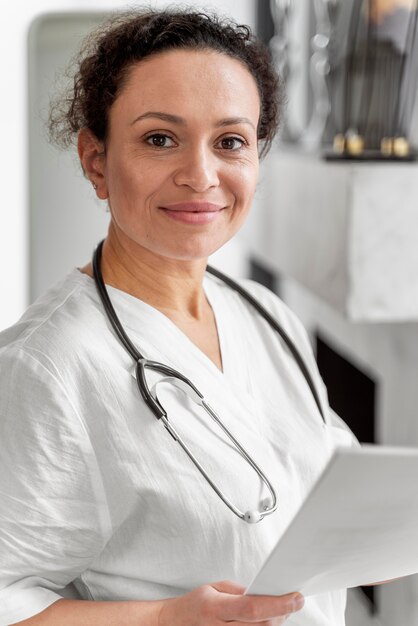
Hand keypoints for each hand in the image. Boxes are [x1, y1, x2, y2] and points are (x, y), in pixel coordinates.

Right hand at [158, 580, 303, 624]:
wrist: (173, 625)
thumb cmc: (194, 605)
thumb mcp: (214, 588)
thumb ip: (239, 591)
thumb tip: (264, 593)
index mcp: (215, 608)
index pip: (253, 608)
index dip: (278, 604)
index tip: (296, 597)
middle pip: (262, 625)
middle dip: (282, 613)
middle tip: (292, 601)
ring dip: (275, 623)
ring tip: (280, 611)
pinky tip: (267, 621)